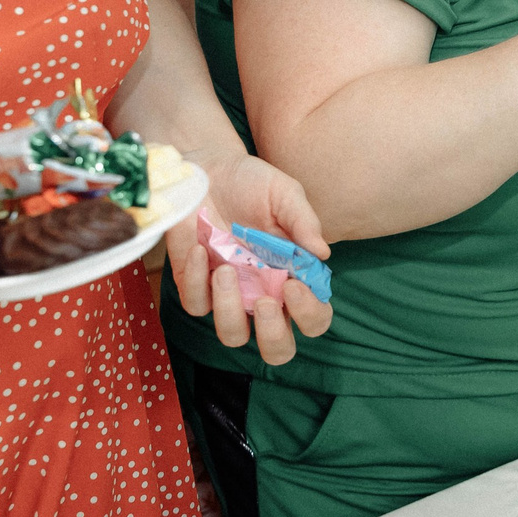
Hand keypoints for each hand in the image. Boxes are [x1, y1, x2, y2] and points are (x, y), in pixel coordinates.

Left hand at [180, 147, 332, 365]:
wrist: (208, 167)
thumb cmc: (252, 183)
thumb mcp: (285, 194)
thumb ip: (304, 221)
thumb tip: (322, 254)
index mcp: (293, 278)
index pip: (314, 318)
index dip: (310, 313)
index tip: (293, 283)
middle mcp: (264, 295)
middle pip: (277, 349)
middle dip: (273, 336)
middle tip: (266, 302)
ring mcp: (229, 294)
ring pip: (232, 335)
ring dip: (230, 311)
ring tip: (226, 270)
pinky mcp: (195, 284)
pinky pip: (196, 304)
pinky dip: (197, 280)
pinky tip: (201, 247)